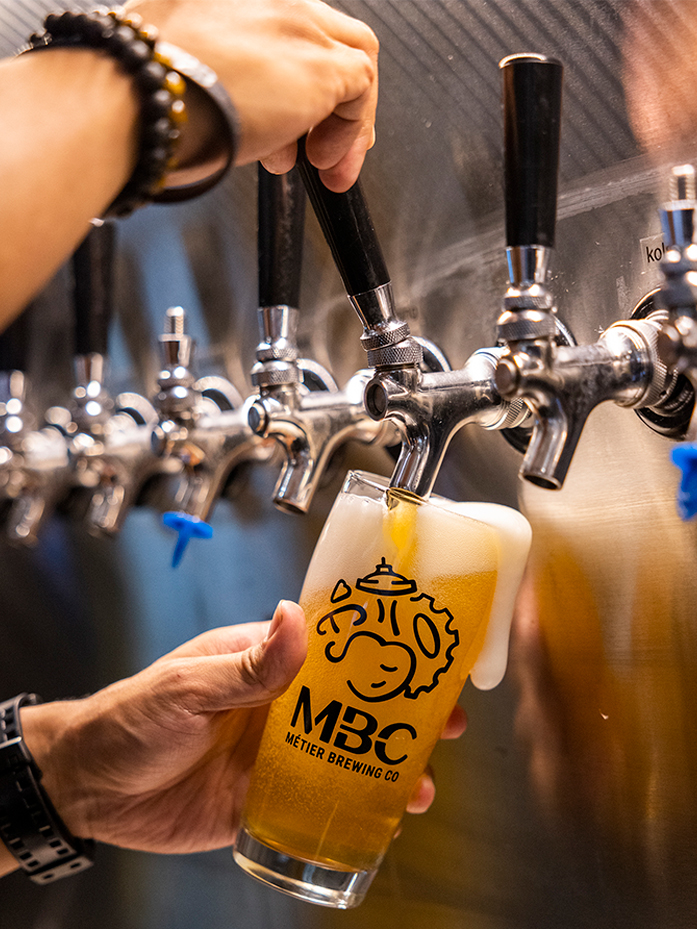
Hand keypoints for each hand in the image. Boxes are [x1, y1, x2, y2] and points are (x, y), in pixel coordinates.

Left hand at [20, 600, 458, 855]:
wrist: (89, 788)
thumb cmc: (129, 718)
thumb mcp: (187, 685)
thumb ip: (246, 663)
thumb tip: (295, 619)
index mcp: (263, 663)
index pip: (334, 646)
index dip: (383, 647)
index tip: (425, 649)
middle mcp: (278, 705)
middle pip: (355, 702)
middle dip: (403, 709)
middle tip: (447, 720)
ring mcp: (276, 754)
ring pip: (347, 754)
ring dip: (388, 764)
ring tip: (422, 781)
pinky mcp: (265, 799)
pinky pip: (320, 803)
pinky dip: (356, 809)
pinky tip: (384, 817)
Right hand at [125, 0, 378, 190]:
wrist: (142, 100)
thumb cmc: (143, 94)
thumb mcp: (173, 67)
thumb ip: (205, 71)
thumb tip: (224, 105)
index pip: (284, 28)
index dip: (294, 74)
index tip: (291, 117)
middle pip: (326, 35)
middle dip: (329, 96)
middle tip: (318, 144)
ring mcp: (298, 24)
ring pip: (353, 56)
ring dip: (344, 116)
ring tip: (325, 163)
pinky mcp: (320, 65)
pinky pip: (360, 89)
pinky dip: (351, 129)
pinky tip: (325, 161)